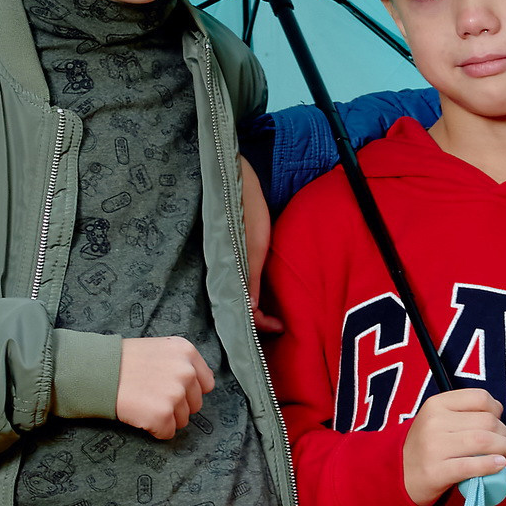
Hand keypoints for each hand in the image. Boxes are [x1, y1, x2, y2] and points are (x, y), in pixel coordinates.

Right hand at [117, 336, 214, 438]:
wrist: (97, 372)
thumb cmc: (123, 361)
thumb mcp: (159, 349)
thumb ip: (180, 363)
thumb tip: (196, 383)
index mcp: (186, 352)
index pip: (206, 383)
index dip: (189, 391)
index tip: (172, 390)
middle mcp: (186, 372)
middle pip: (196, 404)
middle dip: (177, 405)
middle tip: (152, 397)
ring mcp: (175, 394)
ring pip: (183, 420)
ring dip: (165, 417)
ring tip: (144, 404)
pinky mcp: (163, 415)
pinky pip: (167, 433)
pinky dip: (154, 429)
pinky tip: (140, 415)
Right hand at [239, 156, 277, 332]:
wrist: (235, 180)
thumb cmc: (247, 212)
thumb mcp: (255, 250)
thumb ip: (251, 281)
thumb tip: (251, 311)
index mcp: (228, 272)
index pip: (243, 312)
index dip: (261, 325)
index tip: (281, 326)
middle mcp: (224, 270)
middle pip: (238, 306)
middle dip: (256, 321)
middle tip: (279, 324)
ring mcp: (227, 262)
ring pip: (238, 295)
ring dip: (254, 308)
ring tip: (272, 312)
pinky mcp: (230, 253)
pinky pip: (239, 280)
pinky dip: (250, 291)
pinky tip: (262, 290)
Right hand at [404, 385, 505, 505]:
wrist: (401, 475)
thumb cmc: (429, 446)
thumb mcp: (439, 420)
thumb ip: (465, 413)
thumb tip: (499, 414)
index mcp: (436, 404)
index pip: (480, 398)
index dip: (496, 411)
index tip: (496, 423)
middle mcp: (434, 422)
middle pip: (487, 421)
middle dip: (504, 434)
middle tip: (505, 446)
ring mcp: (434, 447)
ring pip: (484, 442)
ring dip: (503, 449)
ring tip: (505, 456)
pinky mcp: (437, 472)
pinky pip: (473, 466)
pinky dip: (491, 465)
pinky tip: (498, 465)